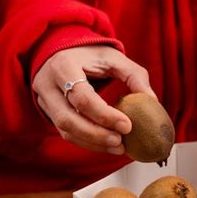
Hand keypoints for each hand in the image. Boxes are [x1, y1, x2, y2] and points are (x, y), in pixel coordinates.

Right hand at [32, 45, 155, 153]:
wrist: (64, 49)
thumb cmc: (92, 54)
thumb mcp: (115, 58)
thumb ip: (134, 76)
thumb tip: (152, 101)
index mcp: (64, 65)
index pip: (82, 97)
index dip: (105, 115)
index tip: (128, 126)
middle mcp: (47, 84)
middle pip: (68, 119)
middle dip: (96, 135)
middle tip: (121, 142)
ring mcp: (44, 99)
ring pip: (64, 130)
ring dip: (92, 143)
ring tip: (118, 147)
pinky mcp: (48, 111)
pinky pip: (65, 133)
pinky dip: (87, 142)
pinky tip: (106, 144)